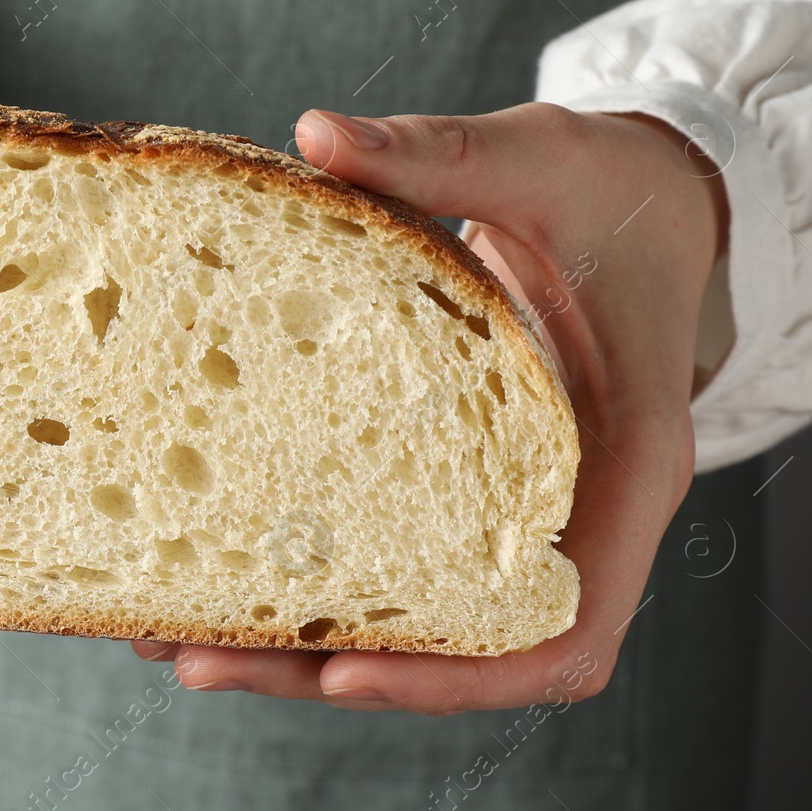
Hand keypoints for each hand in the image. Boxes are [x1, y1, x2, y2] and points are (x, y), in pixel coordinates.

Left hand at [132, 102, 728, 712]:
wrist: (641, 198)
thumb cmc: (611, 188)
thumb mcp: (538, 159)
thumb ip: (438, 155)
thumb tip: (316, 135)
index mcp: (627, 464)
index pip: (569, 627)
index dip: (462, 671)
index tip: (347, 675)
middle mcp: (577, 513)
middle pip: (470, 652)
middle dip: (336, 672)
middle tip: (192, 658)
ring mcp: (521, 510)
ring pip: (425, 624)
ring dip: (304, 646)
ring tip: (170, 635)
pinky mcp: (471, 489)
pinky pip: (400, 562)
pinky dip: (318, 583)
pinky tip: (213, 567)